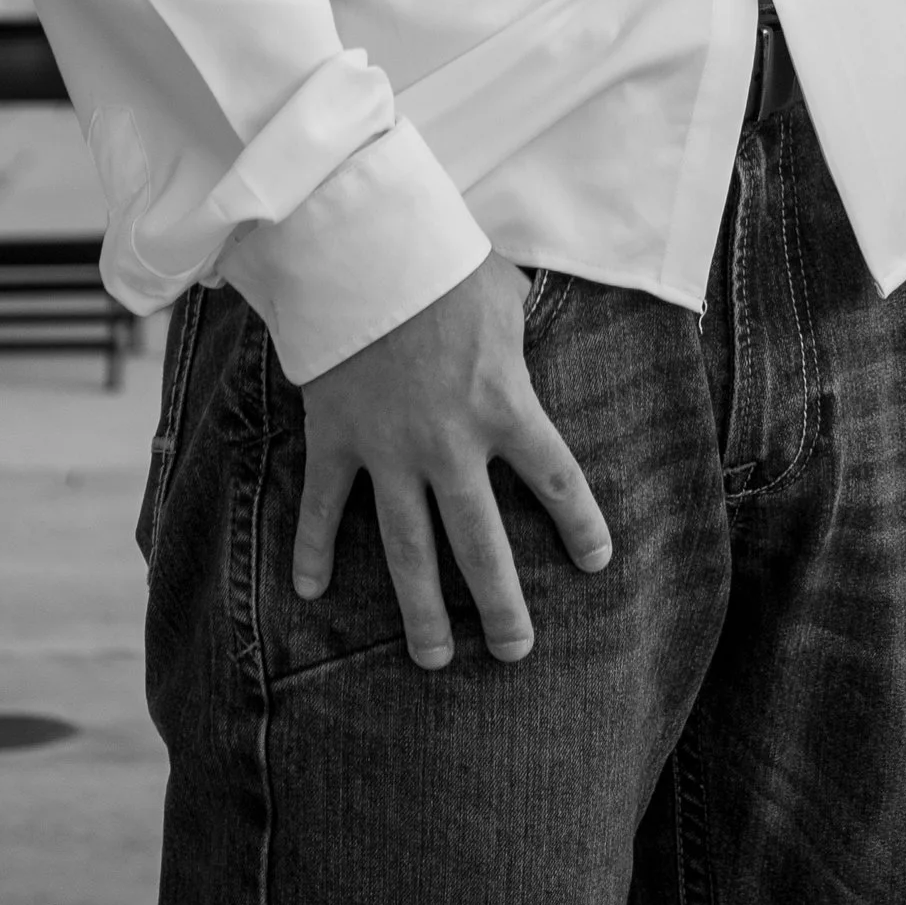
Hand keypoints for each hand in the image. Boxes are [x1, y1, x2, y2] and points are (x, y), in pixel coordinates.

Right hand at [292, 254, 610, 668]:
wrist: (365, 245)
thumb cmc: (442, 259)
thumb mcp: (502, 290)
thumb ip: (515, 324)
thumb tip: (519, 318)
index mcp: (505, 404)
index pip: (557, 478)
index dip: (581, 525)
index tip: (596, 564)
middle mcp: (451, 443)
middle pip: (481, 544)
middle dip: (500, 606)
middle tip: (516, 652)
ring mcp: (389, 448)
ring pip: (408, 549)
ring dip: (421, 610)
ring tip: (433, 660)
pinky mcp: (337, 437)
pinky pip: (325, 506)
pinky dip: (313, 550)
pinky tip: (309, 592)